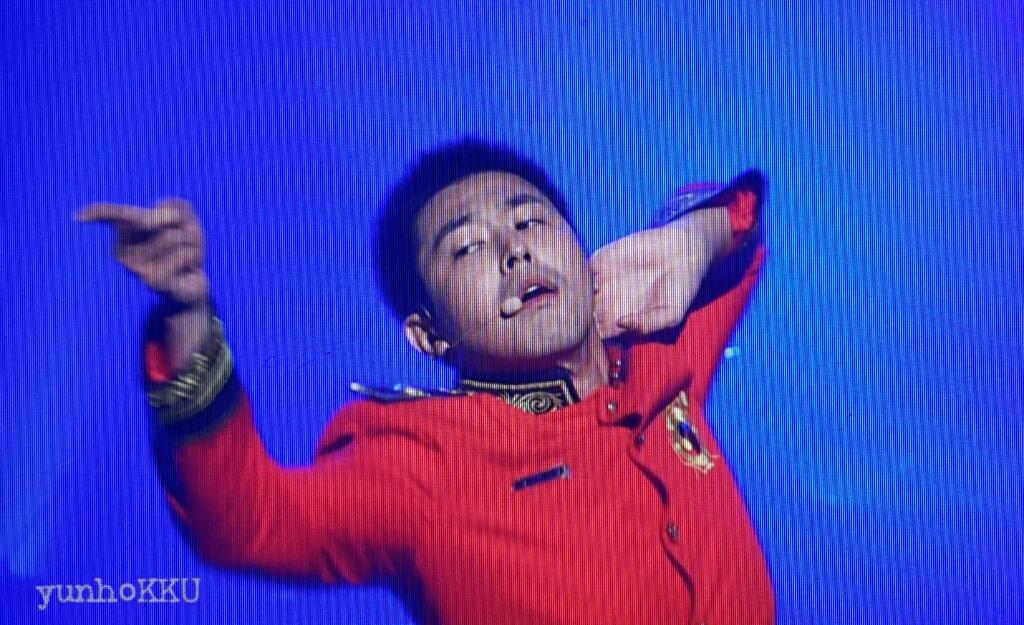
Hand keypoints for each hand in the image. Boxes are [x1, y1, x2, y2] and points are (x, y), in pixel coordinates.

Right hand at [75, 198, 209, 307]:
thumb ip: (174, 206)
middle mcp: (123, 252)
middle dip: (180, 223)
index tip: (78, 217)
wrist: (192, 285)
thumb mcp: (184, 218)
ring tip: (184, 257)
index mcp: (124, 234)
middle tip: (181, 240)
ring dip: (192, 243)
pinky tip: (187, 270)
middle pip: (156, 218)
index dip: (97, 213)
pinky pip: (186, 253)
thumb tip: (155, 217)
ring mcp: (136, 268)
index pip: (109, 217)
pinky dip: (194, 257)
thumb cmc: (183, 247)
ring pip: (176, 236)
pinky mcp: (154, 281)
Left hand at [589, 209, 728, 338]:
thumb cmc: (680, 289)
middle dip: (575, 317)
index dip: (589, 337)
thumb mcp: (671, 314)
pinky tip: (588, 277)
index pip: (595, 335)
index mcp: (620, 321)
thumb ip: (647, 324)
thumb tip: (620, 322)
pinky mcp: (601, 260)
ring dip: (574, 295)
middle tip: (578, 315)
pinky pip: (581, 269)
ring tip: (584, 297)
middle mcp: (607, 304)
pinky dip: (577, 273)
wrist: (684, 251)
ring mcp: (602, 282)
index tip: (589, 334)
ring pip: (576, 293)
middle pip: (579, 316)